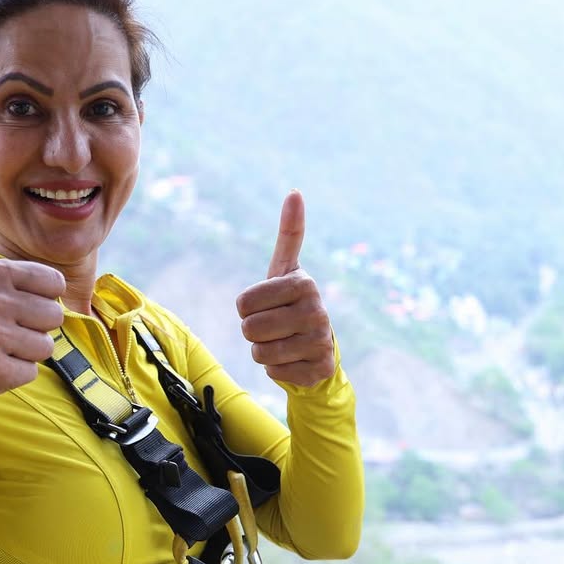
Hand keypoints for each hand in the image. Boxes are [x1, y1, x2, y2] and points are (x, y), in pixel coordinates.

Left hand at [236, 191, 334, 387]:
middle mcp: (316, 311)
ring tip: (282, 342)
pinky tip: (293, 359)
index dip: (247, 308)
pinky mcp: (319, 368)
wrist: (319, 347)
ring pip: (260, 353)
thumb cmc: (292, 303)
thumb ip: (289, 233)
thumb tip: (295, 191)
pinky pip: (275, 372)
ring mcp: (320, 342)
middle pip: (250, 329)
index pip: (243, 304)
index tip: (266, 305)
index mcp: (304, 283)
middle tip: (273, 327)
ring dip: (263, 351)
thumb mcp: (286, 270)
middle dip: (254, 331)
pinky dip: (277, 369)